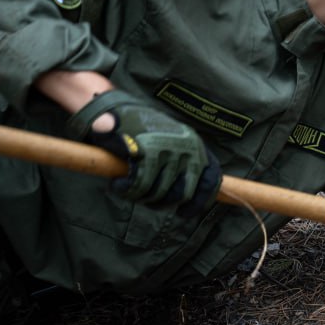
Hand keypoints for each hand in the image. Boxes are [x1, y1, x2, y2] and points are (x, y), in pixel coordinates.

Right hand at [66, 89, 220, 215]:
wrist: (115, 110)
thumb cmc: (144, 132)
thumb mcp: (173, 145)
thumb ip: (185, 168)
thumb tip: (195, 199)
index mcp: (196, 147)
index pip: (209, 182)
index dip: (198, 203)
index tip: (183, 213)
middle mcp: (187, 148)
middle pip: (182, 194)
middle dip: (163, 202)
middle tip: (146, 199)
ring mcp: (167, 150)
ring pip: (159, 192)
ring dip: (141, 197)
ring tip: (130, 189)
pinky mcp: (145, 152)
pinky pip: (140, 185)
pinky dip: (127, 190)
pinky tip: (118, 186)